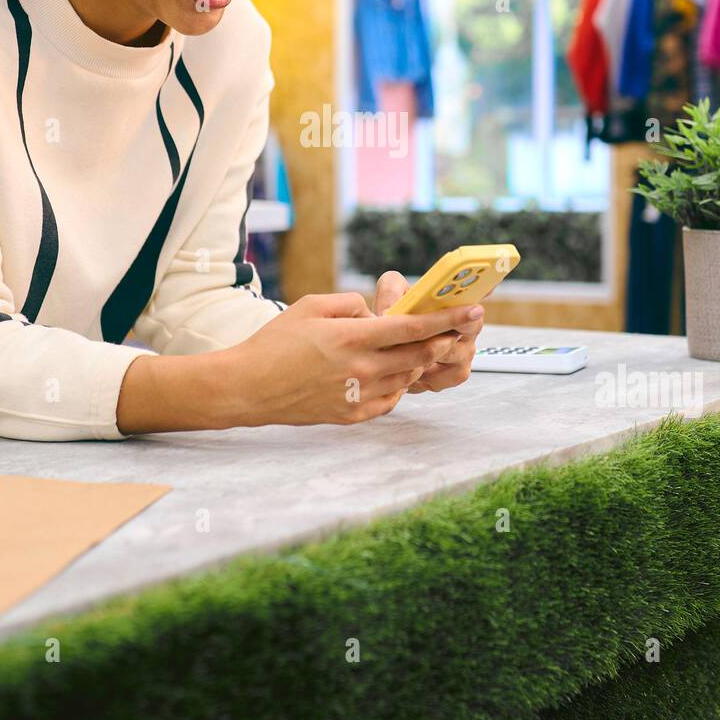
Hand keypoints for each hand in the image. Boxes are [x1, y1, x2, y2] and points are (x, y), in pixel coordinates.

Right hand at [221, 292, 483, 426]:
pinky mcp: (352, 415)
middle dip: (442, 340)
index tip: (470, 310)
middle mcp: (360, 368)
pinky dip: (397, 384)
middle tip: (454, 330)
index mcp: (351, 337)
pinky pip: (390, 399)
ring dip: (418, 361)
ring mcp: (357, 395)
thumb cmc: (275, 342)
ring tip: (416, 349)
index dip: (446, 319)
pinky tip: (390, 373)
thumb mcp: (311, 306)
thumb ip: (350, 303)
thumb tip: (376, 312)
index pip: (411, 327)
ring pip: (406, 377)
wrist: (249, 387)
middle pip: (418, 354)